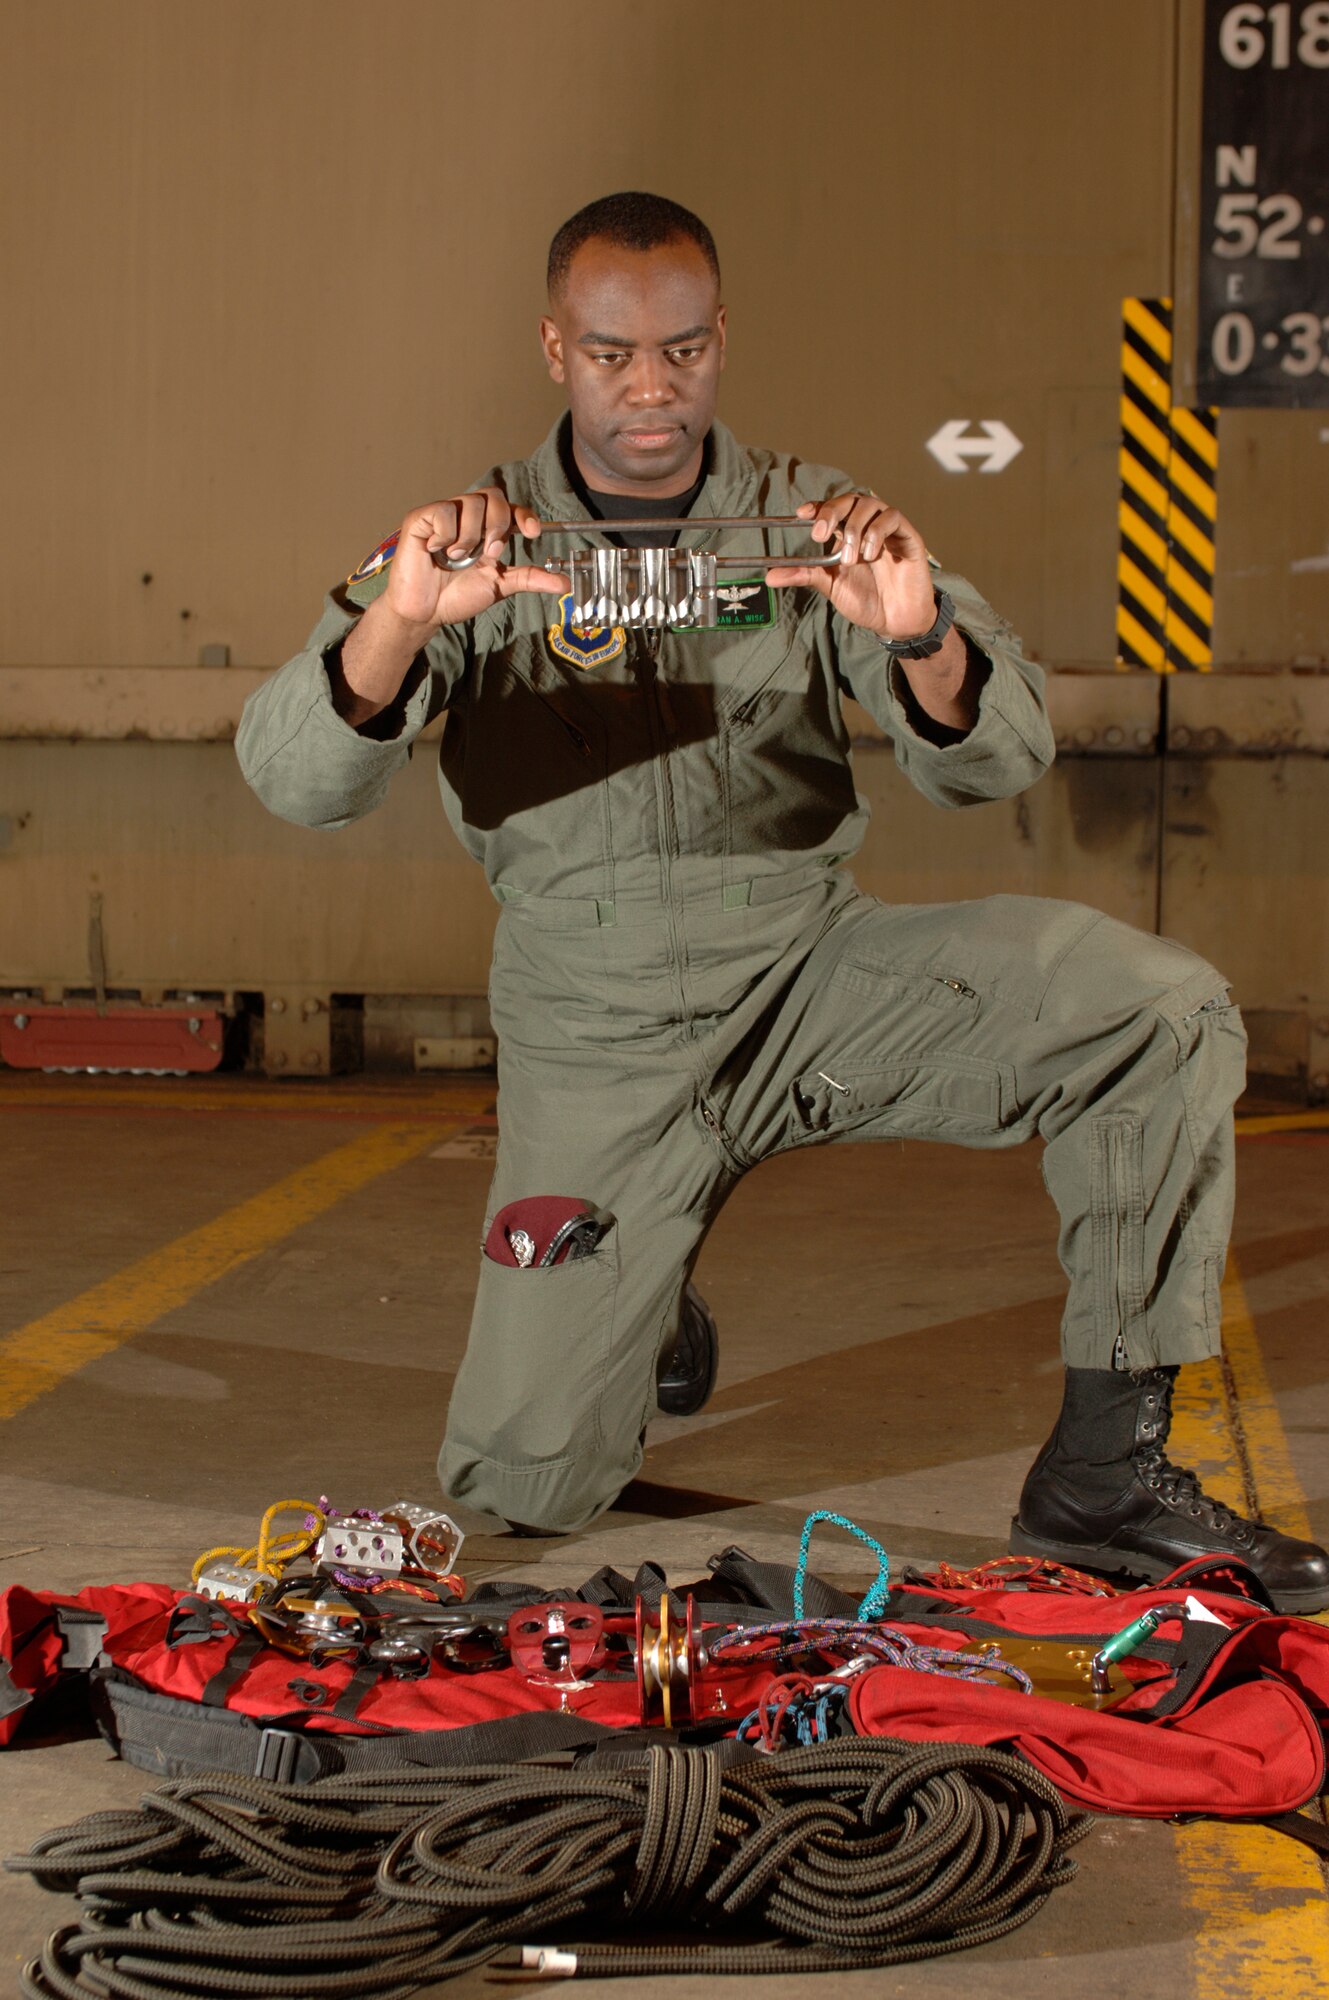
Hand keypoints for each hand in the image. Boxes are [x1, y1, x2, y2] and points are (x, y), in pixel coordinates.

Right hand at [378, 487, 567, 636]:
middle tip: (489, 554)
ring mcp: (444, 515)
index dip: (524, 515)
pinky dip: (445, 534)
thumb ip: (530, 578)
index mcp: (487, 530)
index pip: (511, 508)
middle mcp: (467, 518)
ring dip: (470, 536)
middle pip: (493, 496)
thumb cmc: (456, 596)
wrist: (425, 612)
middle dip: (497, 525)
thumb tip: (564, 583)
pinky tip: (436, 550)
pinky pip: (443, 510)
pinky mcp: (421, 518)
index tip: (532, 533)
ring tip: (458, 558)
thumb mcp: (499, 585)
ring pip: (470, 502)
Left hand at [766, 494, 937, 640]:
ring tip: (850, 558)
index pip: (832, 508)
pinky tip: (870, 555)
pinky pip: (893, 518)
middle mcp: (868, 526)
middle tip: (820, 534)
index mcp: (847, 534)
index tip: (802, 514)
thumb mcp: (831, 586)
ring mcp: (889, 530)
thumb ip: (805, 576)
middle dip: (832, 511)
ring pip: (871, 504)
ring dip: (854, 528)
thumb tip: (770, 575)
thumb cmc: (866, 601)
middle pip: (850, 499)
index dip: (818, 505)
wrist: (896, 621)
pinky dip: (877, 532)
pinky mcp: (909, 536)